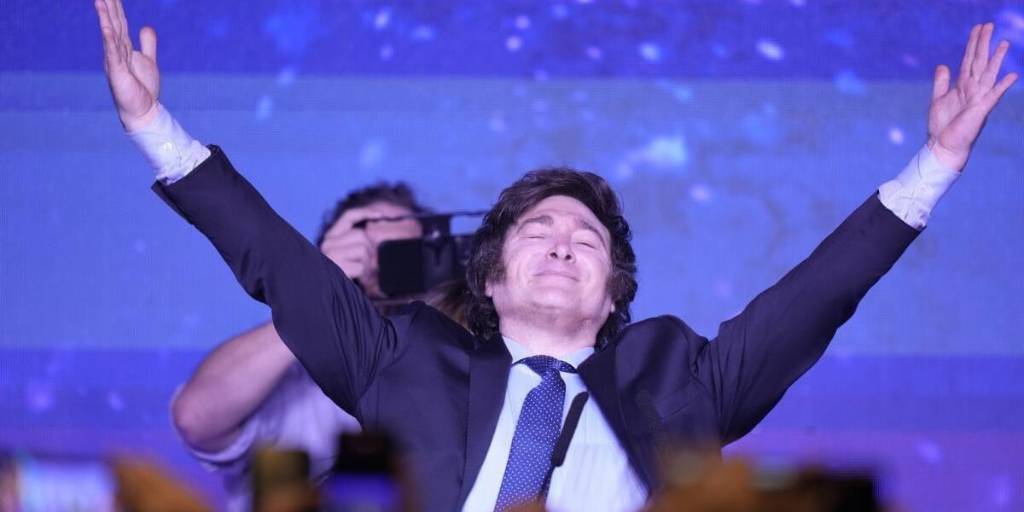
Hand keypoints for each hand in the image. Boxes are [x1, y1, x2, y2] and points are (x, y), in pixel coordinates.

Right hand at [95, 0, 159, 130]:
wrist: (143, 111)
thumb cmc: (143, 88)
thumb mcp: (148, 60)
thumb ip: (147, 44)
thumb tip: (145, 26)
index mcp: (123, 48)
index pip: (120, 23)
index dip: (116, 7)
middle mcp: (116, 52)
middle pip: (113, 24)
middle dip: (108, 7)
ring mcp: (115, 61)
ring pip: (110, 35)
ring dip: (105, 18)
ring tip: (100, 1)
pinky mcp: (117, 72)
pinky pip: (113, 53)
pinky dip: (110, 40)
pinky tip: (107, 27)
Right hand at [319, 207, 380, 293]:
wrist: (324, 299)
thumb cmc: (342, 277)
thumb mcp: (350, 256)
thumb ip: (359, 242)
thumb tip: (374, 228)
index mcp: (331, 237)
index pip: (349, 217)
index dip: (365, 213)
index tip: (380, 215)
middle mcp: (328, 243)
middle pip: (361, 234)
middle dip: (370, 249)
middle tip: (366, 264)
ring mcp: (330, 254)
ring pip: (363, 248)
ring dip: (367, 263)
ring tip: (360, 273)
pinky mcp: (335, 267)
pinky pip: (361, 265)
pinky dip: (364, 274)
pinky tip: (357, 280)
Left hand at [928, 23, 1017, 171]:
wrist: (943, 145)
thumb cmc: (942, 125)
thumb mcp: (938, 99)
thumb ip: (941, 82)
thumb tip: (943, 65)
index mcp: (962, 86)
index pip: (969, 60)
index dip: (973, 44)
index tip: (978, 28)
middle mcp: (973, 89)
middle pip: (979, 62)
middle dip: (983, 44)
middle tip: (988, 25)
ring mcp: (978, 98)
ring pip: (988, 74)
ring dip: (995, 58)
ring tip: (1002, 43)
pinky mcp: (981, 110)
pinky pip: (994, 95)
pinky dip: (1002, 86)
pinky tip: (1012, 75)